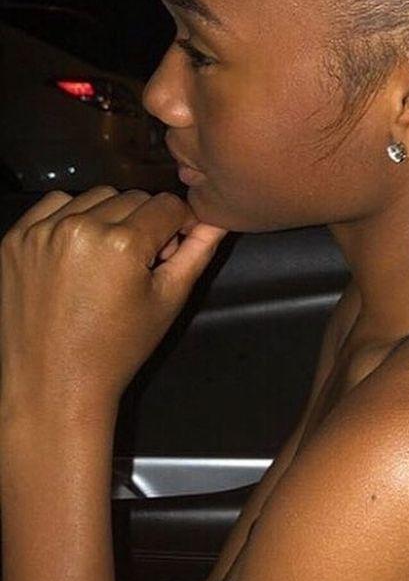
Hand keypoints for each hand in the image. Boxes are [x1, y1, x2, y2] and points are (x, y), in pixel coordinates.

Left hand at [0, 187, 228, 414]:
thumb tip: (216, 221)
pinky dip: (73, 216)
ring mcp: (43, 232)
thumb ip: (197, 252)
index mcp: (121, 244)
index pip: (168, 205)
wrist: (54, 383)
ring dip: (111, 216)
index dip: (181, 224)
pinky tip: (80, 250)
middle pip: (134, 198)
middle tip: (143, 261)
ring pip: (97, 196)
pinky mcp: (16, 238)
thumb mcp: (169, 301)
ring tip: (110, 257)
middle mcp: (79, 228)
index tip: (176, 246)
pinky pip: (56, 203)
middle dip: (147, 222)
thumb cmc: (115, 350)